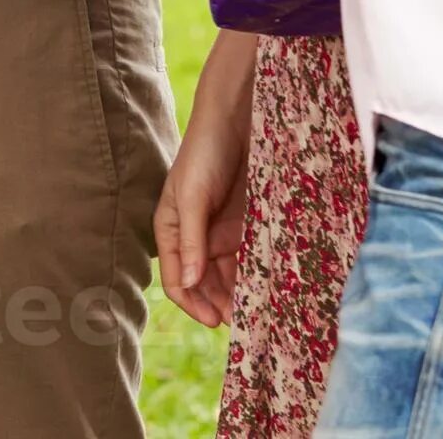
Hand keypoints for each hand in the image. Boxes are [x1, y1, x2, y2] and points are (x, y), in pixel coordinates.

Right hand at [156, 57, 254, 327]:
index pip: (176, 278)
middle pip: (203, 283)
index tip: (214, 320)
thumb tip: (186, 283)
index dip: (192, 302)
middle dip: (219, 304)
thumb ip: (189, 239)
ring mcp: (222, 233)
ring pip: (229, 276)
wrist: (239, 120)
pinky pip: (251, 259)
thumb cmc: (204, 153)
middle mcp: (195, 236)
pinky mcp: (248, 226)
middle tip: (242, 322)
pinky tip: (271, 287)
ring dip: (239, 294)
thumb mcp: (191, 196)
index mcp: (171, 229)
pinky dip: (257, 275)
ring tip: (258, 311)